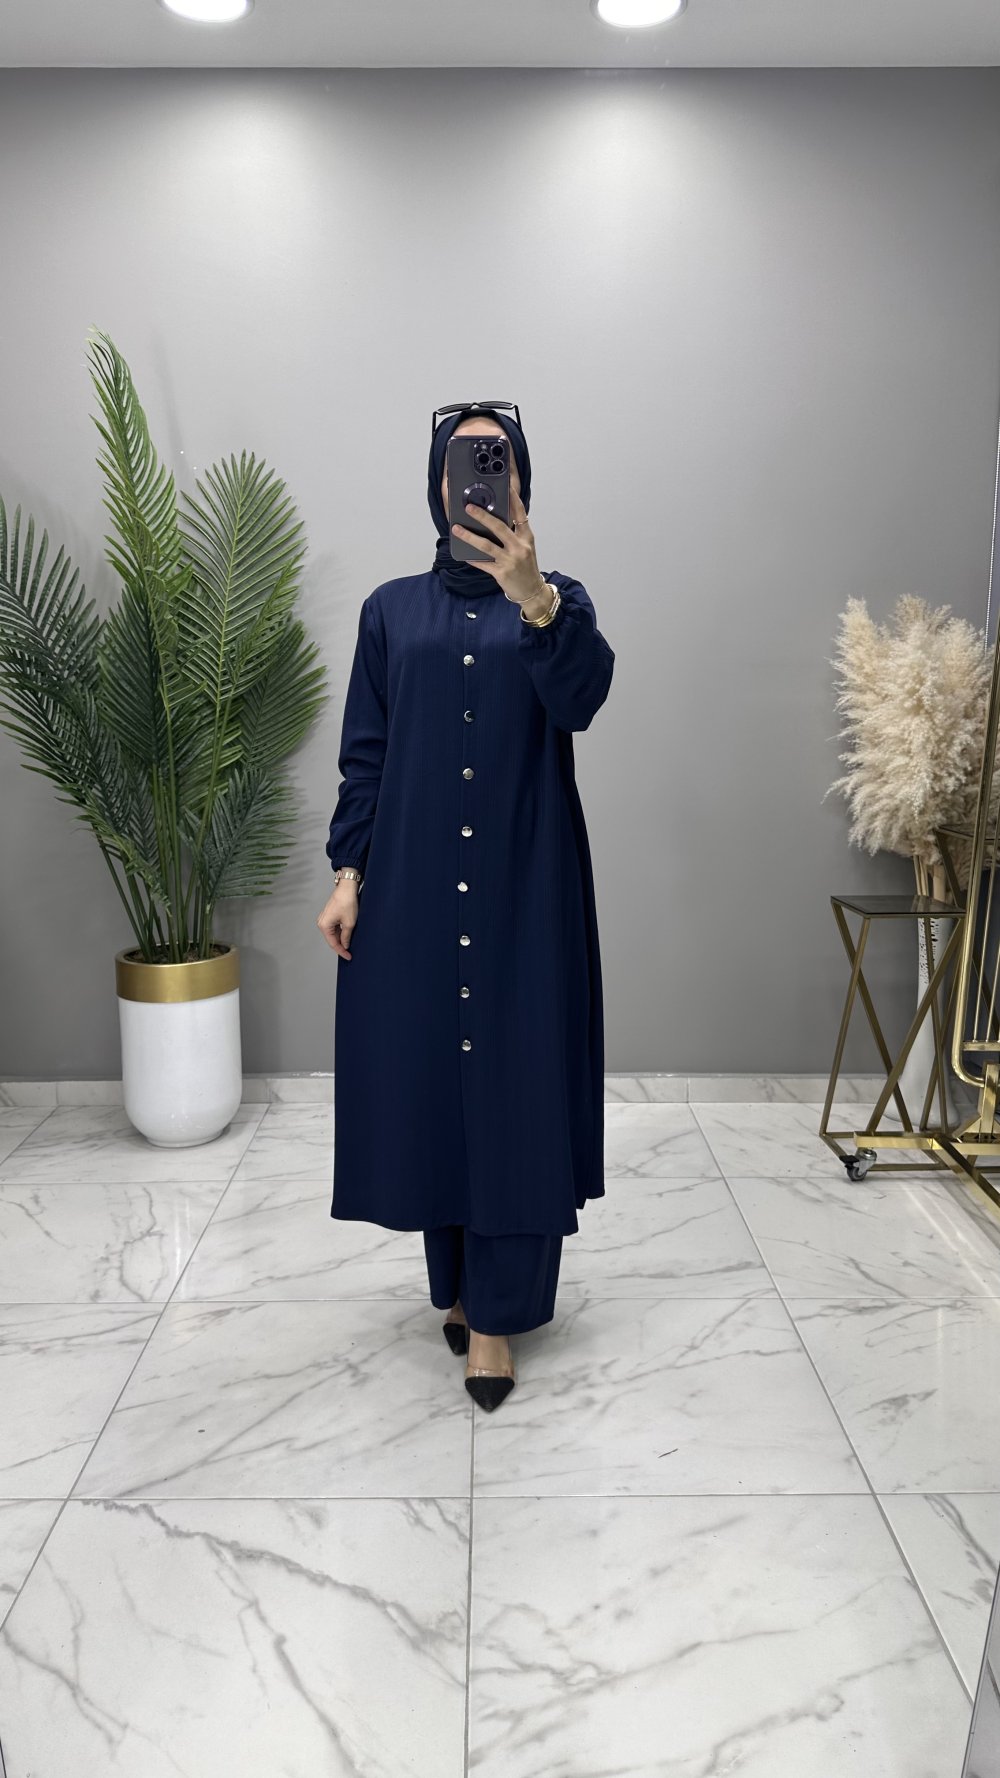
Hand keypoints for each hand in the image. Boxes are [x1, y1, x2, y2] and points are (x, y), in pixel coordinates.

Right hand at [317, 882, 358, 959]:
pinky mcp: (330, 915)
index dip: (342, 951)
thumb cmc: (347, 902)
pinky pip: (335, 927)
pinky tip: (348, 934)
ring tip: (351, 943)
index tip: (349, 957)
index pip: (333, 944)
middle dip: (341, 946)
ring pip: (334, 933)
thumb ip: (346, 936)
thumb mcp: (349, 923)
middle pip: (332, 939)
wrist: (347, 888)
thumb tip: (345, 945)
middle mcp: (322, 922)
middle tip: (351, 953)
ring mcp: (325, 918)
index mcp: (324, 925)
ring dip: (342, 938)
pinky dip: (341, 932)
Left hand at [450, 485, 546, 608]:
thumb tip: (492, 520)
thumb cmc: (526, 567)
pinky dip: (472, 558)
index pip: (520, 513)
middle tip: (469, 507)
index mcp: (526, 537)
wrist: (532, 591)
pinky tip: (463, 554)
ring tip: (457, 529)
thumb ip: (513, 533)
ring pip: (486, 545)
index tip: (505, 485)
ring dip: (469, 536)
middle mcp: (519, 547)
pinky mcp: (502, 573)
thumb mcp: (525, 547)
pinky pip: (483, 564)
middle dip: (482, 516)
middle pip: (499, 527)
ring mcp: (510, 560)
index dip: (513, 498)